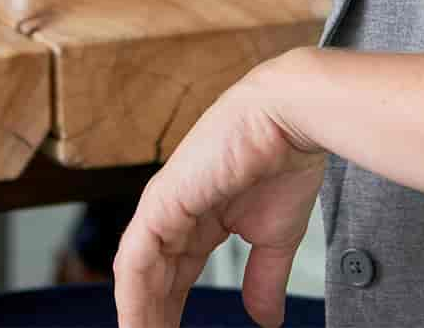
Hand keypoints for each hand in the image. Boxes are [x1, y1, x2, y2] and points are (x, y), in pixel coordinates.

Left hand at [115, 55, 326, 327]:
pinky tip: (136, 321)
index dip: (171, 310)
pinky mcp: (161, 200)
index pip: (175, 275)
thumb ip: (263, 277)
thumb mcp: (275, 236)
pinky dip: (133, 295)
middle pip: (153, 278)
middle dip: (153, 317)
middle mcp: (174, 211)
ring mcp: (164, 205)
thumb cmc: (284, 159)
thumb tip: (265, 319)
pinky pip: (136, 258)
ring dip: (139, 313)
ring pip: (137, 273)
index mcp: (198, 216)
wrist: (289, 117)